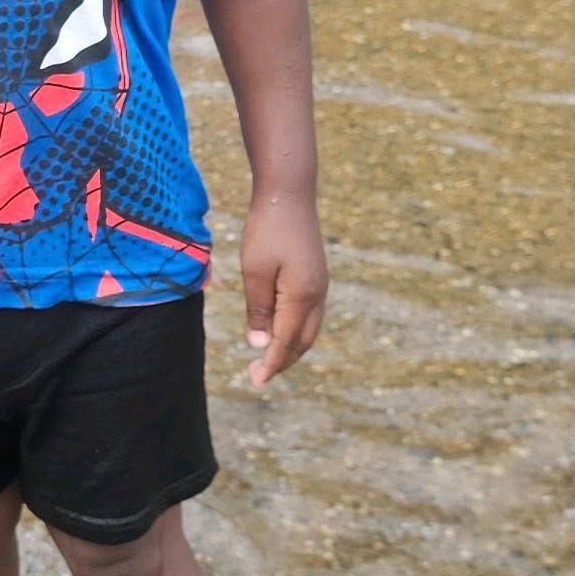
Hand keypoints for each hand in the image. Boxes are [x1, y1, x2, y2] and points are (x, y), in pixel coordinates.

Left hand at [240, 190, 327, 387]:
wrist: (288, 193)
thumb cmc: (267, 230)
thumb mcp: (254, 271)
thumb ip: (258, 310)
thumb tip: (261, 346)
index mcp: (302, 296)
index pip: (285, 341)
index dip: (271, 364)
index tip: (255, 382)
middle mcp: (317, 295)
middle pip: (302, 341)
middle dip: (282, 361)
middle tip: (257, 375)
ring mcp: (320, 285)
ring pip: (308, 329)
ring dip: (289, 347)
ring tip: (267, 359)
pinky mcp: (315, 276)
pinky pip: (309, 314)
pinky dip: (295, 330)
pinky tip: (279, 330)